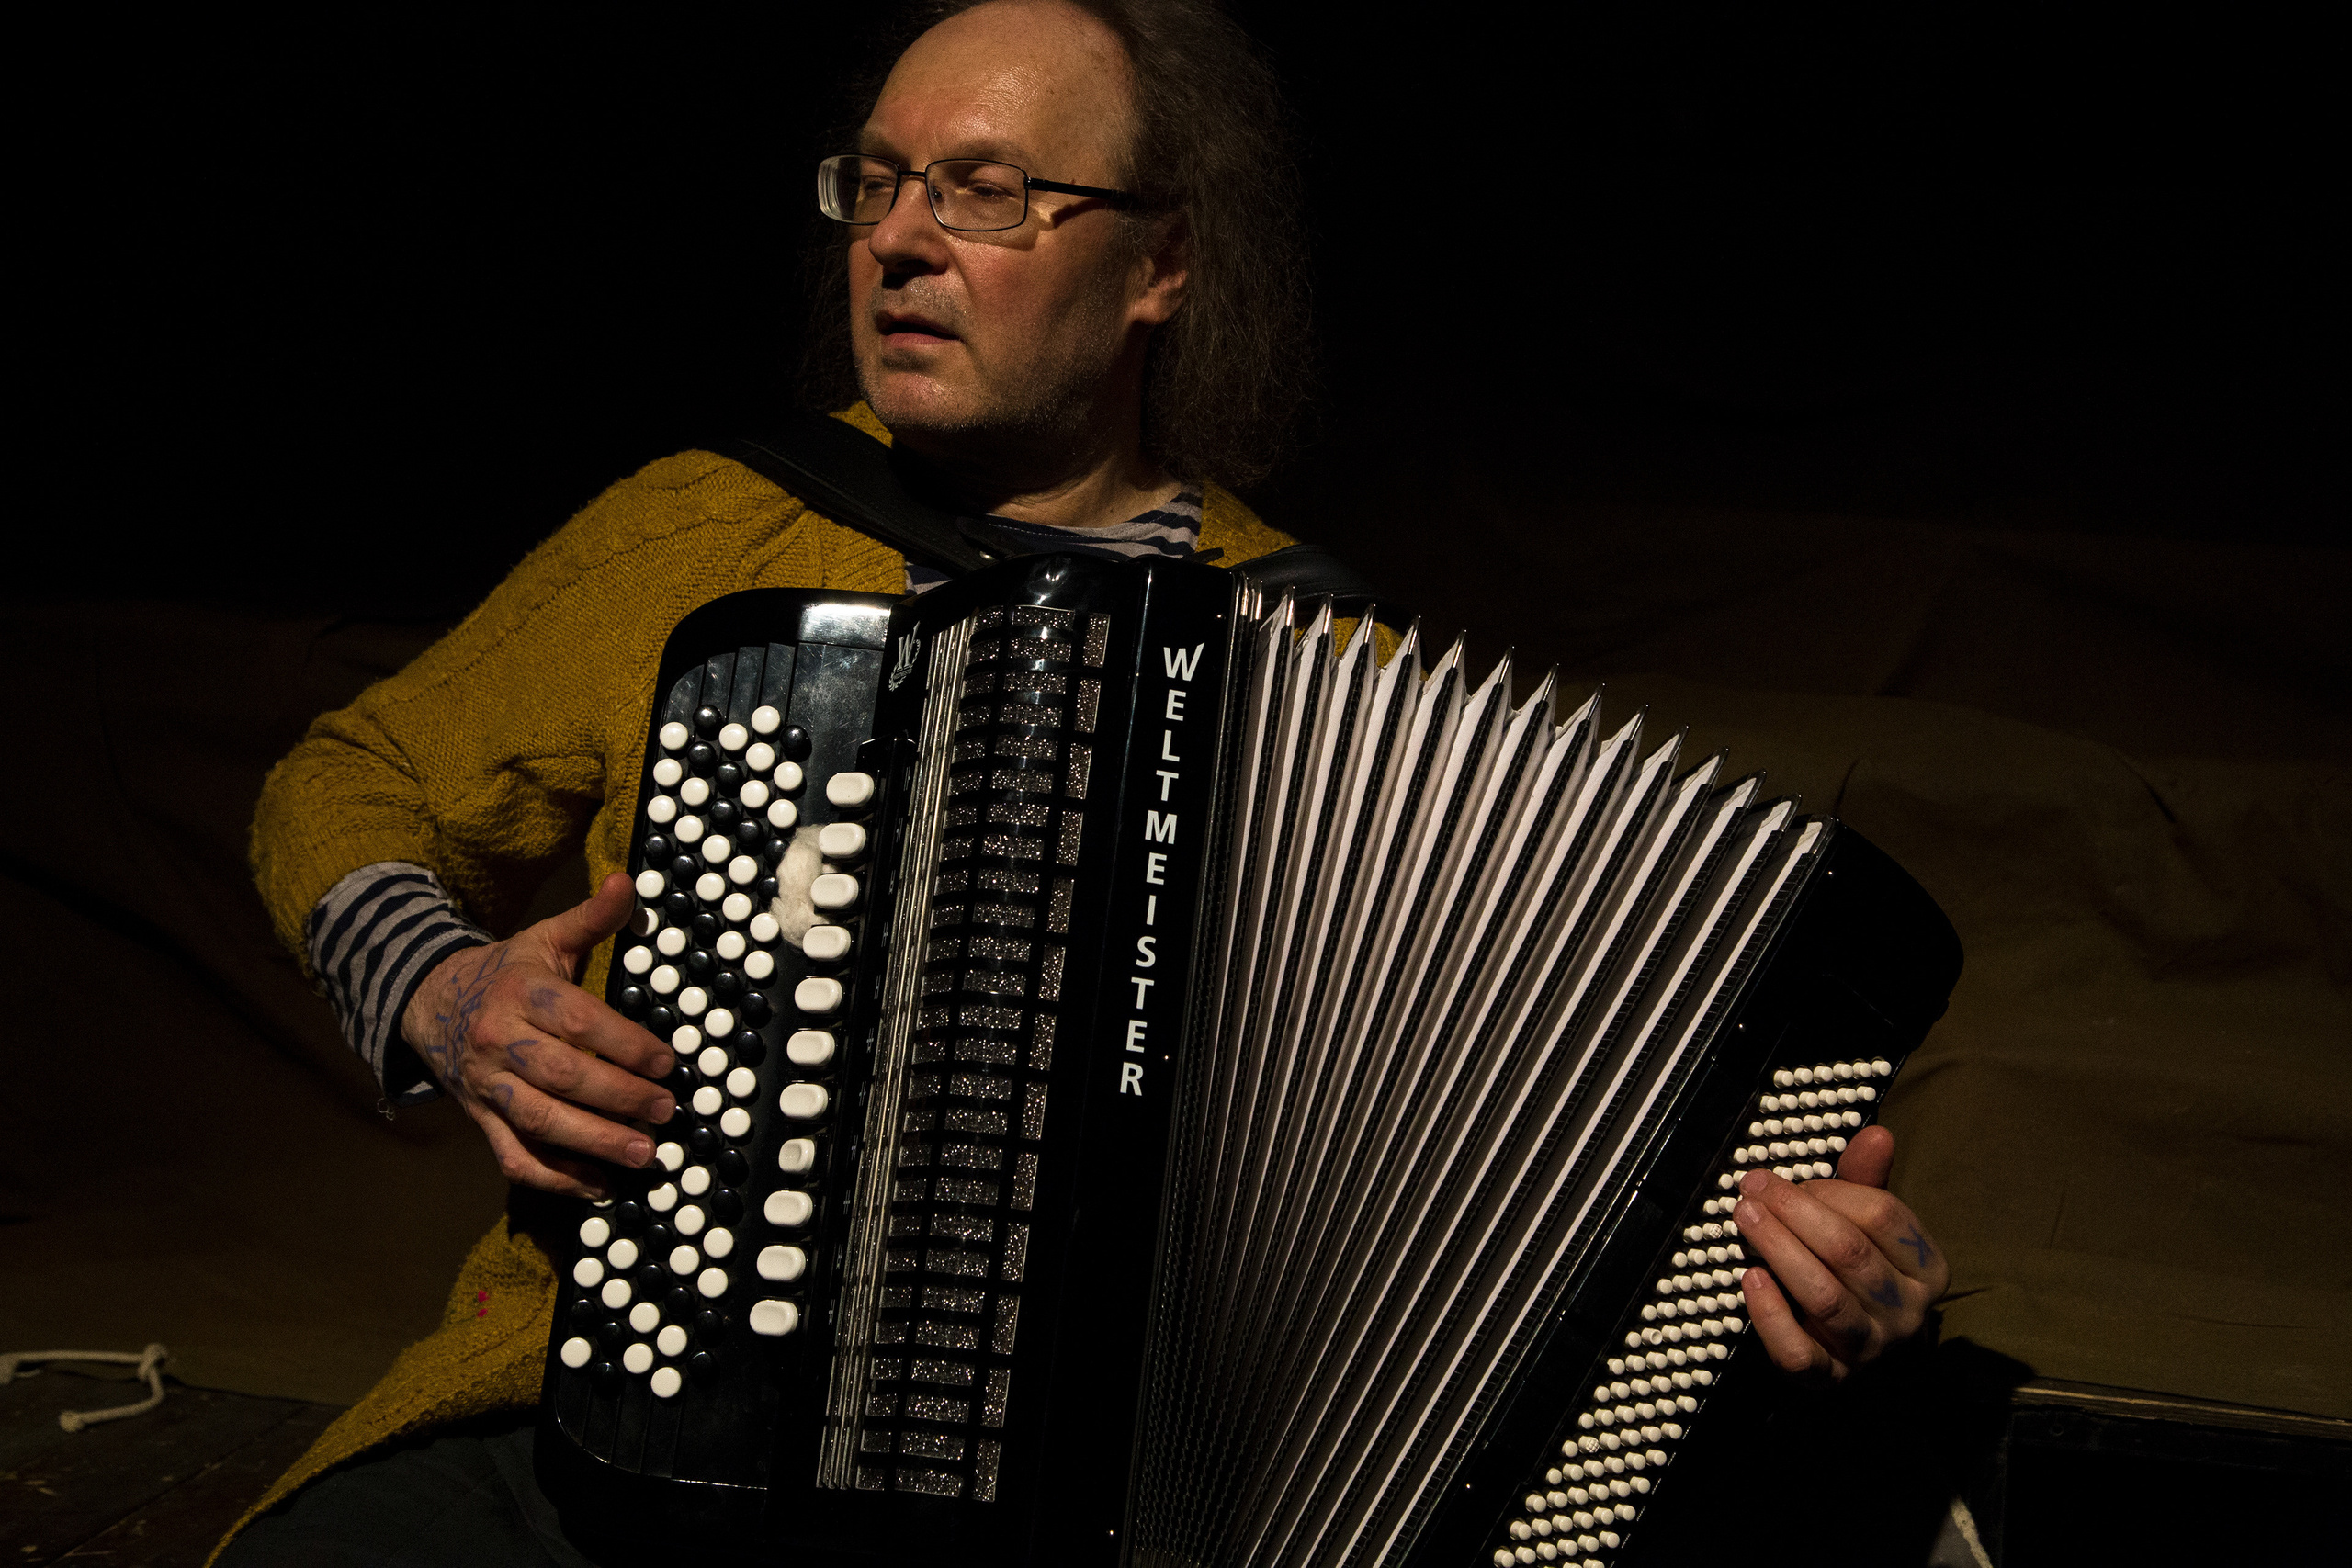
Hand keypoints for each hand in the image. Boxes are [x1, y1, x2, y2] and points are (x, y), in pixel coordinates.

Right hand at [402, 872, 675, 1197]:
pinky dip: (554, 1179)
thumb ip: (591, 919)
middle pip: (561, 1076)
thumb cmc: (506, 972)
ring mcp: (487, 1086)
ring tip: (644, 1155)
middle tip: (665, 1111)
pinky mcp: (481, 1119)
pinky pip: (513, 1157)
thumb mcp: (545, 939)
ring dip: (594, 1143)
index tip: (667, 1062)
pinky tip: (597, 1187)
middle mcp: (500, 1042)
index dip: (624, 1043)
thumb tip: (628, 884)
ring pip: (539, 1122)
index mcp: (521, 993)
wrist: (430, 1002)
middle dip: (618, 1097)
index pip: (577, 1021)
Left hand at [1734, 1125, 1946, 1378]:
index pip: (1883, 1217)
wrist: (1854, 1350)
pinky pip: (1799, 1352)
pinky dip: (1770, 1315)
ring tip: (1745, 1217)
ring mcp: (1869, 1350)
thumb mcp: (1866, 1225)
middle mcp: (1906, 1314)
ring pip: (1824, 1298)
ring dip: (1778, 1250)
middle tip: (1752, 1188)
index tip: (1791, 1180)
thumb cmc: (1857, 1272)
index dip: (1832, 1191)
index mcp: (1926, 1269)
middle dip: (1794, 1212)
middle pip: (1849, 1253)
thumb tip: (1877, 1133)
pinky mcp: (1829, 1379)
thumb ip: (1866, 1180)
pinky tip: (1749, 1278)